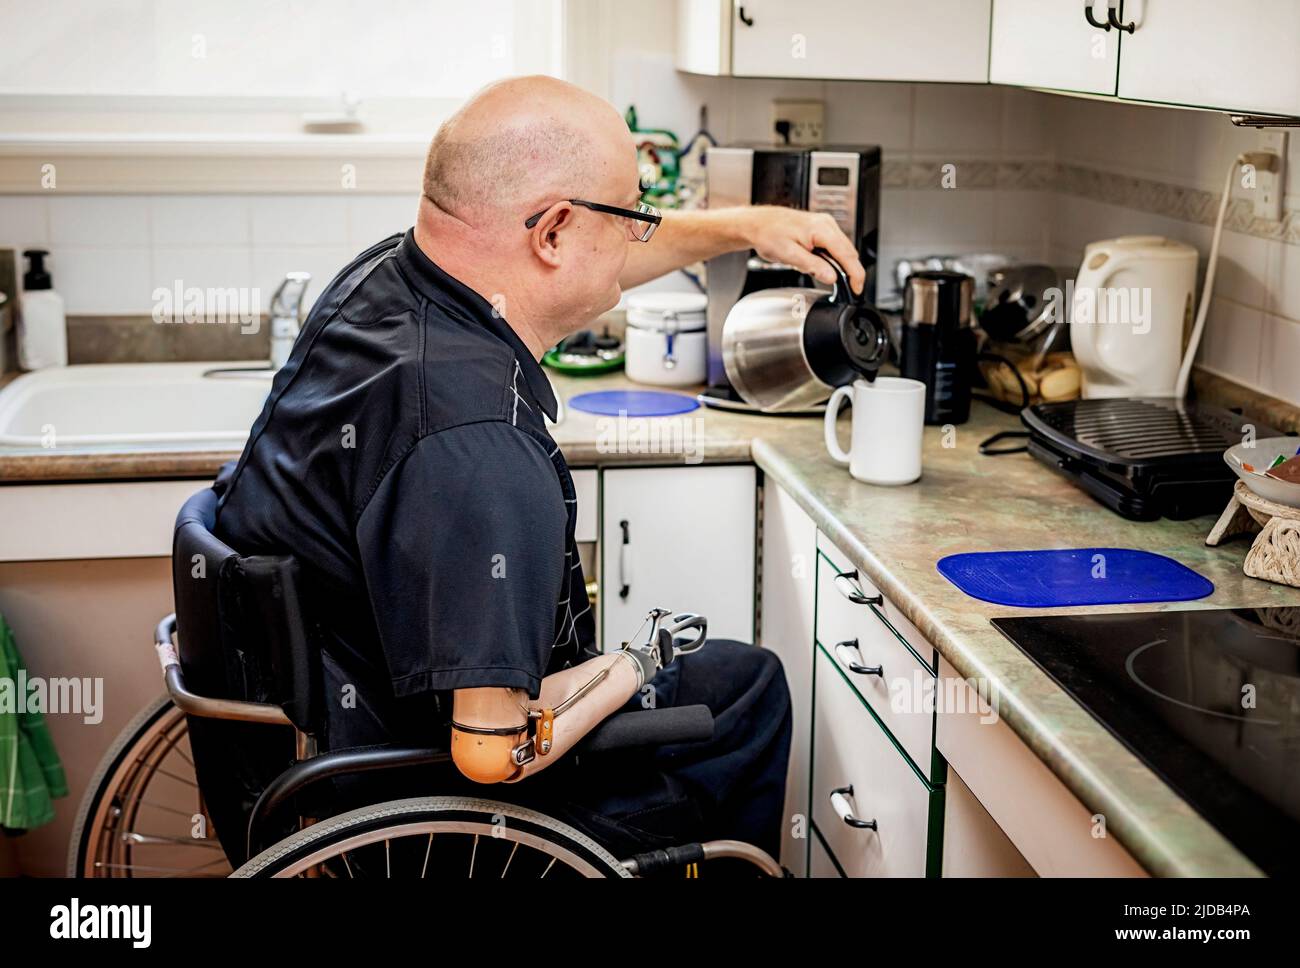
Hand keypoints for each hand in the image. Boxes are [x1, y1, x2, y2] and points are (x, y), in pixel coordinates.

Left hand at [740, 205, 865, 295]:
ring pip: (843, 249)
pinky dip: (834, 258)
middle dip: (851, 272)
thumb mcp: (788, 255)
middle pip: (849, 252)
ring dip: (842, 265)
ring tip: (830, 278)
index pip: (847, 254)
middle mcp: (826, 224)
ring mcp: (825, 224)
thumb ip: (813, 266)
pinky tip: (823, 266)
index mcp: (821, 229)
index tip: (857, 289)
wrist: (757, 224)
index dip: (855, 274)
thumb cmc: (768, 234)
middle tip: (848, 290)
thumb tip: (831, 277)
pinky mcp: (821, 228)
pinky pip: (834, 246)